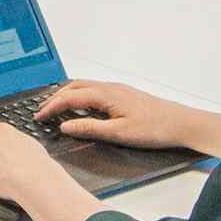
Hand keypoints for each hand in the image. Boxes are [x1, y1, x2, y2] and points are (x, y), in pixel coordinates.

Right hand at [37, 80, 220, 154]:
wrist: (182, 124)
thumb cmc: (155, 128)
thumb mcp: (119, 133)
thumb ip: (89, 128)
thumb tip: (65, 126)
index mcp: (106, 94)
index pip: (70, 97)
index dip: (52, 107)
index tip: (39, 116)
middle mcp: (111, 87)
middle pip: (74, 87)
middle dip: (55, 98)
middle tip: (42, 111)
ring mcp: (118, 89)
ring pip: (85, 86)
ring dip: (67, 95)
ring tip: (56, 107)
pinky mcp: (124, 95)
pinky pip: (95, 90)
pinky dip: (80, 96)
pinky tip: (81, 107)